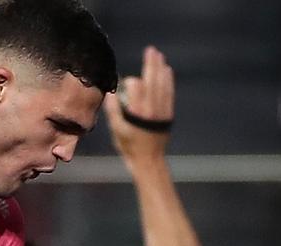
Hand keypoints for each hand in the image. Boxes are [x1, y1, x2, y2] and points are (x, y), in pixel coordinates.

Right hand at [105, 46, 173, 164]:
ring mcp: (162, 110)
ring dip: (161, 69)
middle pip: (152, 81)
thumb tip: (111, 95)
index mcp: (137, 112)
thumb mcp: (117, 130)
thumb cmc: (129, 146)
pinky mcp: (168, 113)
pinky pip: (169, 92)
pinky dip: (168, 81)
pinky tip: (167, 71)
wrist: (148, 159)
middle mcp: (152, 108)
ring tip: (159, 57)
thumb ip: (114, 111)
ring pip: (162, 85)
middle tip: (151, 50)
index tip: (128, 82)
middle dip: (151, 65)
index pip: (137, 88)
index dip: (132, 82)